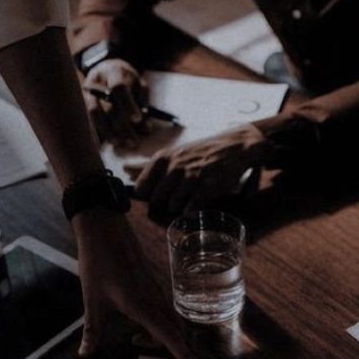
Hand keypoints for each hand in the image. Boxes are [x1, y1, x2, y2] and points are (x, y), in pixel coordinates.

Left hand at [73, 208, 202, 358]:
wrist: (105, 228)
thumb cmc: (98, 263)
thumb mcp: (92, 300)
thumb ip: (92, 330)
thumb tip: (85, 354)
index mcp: (143, 306)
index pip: (170, 338)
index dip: (185, 358)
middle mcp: (155, 300)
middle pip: (174, 332)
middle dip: (167, 347)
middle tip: (135, 345)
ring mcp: (157, 290)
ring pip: (169, 320)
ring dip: (159, 333)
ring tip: (132, 335)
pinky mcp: (153, 283)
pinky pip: (164, 308)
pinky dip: (157, 320)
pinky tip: (136, 319)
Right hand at [83, 58, 147, 144]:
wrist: (105, 68)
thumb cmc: (126, 80)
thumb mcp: (138, 85)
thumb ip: (142, 104)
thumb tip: (145, 129)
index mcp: (114, 72)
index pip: (118, 88)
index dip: (128, 105)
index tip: (137, 120)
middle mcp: (97, 82)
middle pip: (107, 106)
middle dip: (122, 127)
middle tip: (134, 141)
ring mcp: (86, 92)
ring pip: (94, 114)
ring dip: (108, 132)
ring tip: (120, 143)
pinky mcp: (81, 102)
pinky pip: (88, 119)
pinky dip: (97, 132)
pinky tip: (106, 142)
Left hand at [132, 125, 268, 215]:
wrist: (233, 146)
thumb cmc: (200, 153)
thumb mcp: (172, 155)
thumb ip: (148, 165)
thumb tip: (125, 169)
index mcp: (162, 159)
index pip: (141, 189)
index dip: (149, 195)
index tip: (160, 193)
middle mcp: (174, 167)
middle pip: (156, 201)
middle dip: (165, 204)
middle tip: (178, 196)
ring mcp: (190, 178)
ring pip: (172, 207)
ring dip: (180, 207)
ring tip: (190, 196)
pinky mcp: (206, 188)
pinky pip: (189, 210)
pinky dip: (192, 211)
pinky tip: (198, 202)